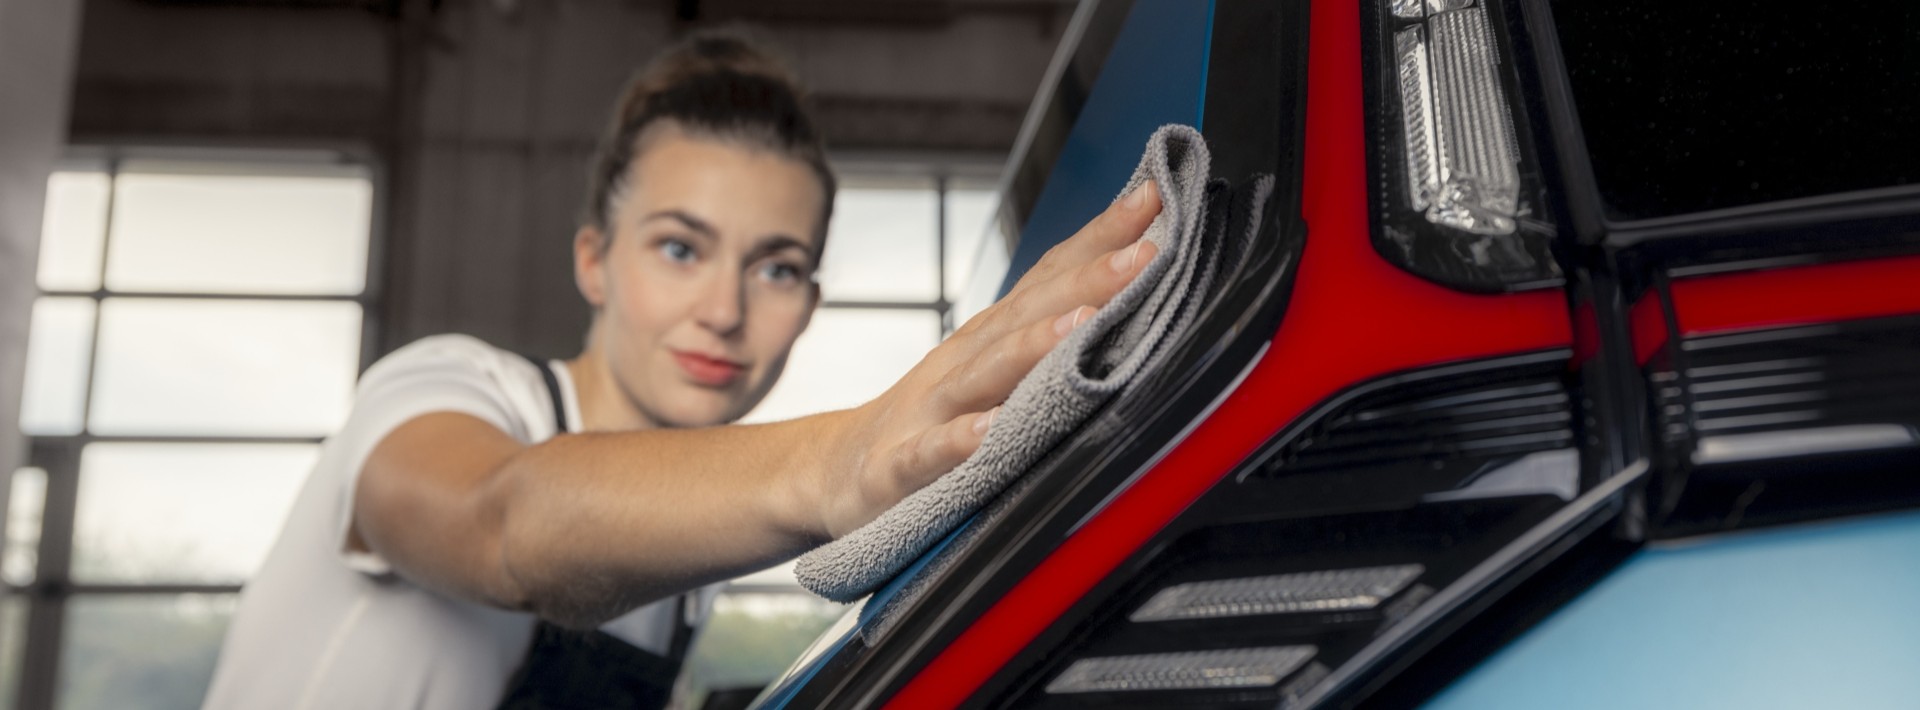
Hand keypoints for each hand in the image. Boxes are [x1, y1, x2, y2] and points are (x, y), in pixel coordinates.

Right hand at [814, 182, 1163, 536]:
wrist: (838, 467)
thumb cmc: (932, 416)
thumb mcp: (990, 370)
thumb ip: (1049, 338)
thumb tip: (1128, 295)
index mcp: (990, 338)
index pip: (1050, 277)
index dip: (1101, 238)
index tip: (1156, 198)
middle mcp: (962, 363)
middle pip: (1027, 315)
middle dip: (1088, 281)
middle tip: (1147, 253)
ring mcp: (928, 412)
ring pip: (984, 376)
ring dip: (1033, 347)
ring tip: (1083, 324)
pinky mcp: (898, 468)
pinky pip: (930, 453)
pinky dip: (959, 441)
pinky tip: (989, 432)